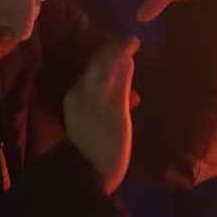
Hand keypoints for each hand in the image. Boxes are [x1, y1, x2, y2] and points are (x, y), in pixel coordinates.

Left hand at [64, 38, 137, 193]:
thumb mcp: (117, 111)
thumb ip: (120, 83)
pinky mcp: (84, 121)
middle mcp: (80, 93)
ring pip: (100, 82)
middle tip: (134, 53)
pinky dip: (113, 92)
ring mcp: (81, 107)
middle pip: (99, 69)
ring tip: (134, 75)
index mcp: (87, 89)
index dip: (119, 48)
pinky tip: (127, 101)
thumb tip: (125, 56)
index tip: (136, 40)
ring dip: (117, 75)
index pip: (103, 60)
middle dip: (116, 59)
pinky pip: (99, 96)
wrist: (88, 175)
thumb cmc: (107, 144)